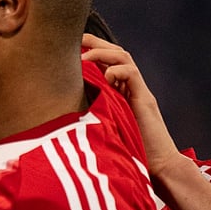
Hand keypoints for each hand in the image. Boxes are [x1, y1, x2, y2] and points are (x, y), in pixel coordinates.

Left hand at [80, 33, 180, 178]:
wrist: (157, 168)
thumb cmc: (124, 152)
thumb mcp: (98, 128)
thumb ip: (85, 115)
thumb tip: (53, 112)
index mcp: (117, 91)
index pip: (105, 61)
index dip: (88, 51)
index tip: (67, 49)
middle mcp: (129, 88)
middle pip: (115, 53)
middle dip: (95, 42)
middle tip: (75, 41)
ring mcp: (138, 92)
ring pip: (124, 58)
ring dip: (103, 52)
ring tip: (84, 57)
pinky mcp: (145, 100)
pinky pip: (132, 74)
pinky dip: (117, 70)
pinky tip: (104, 77)